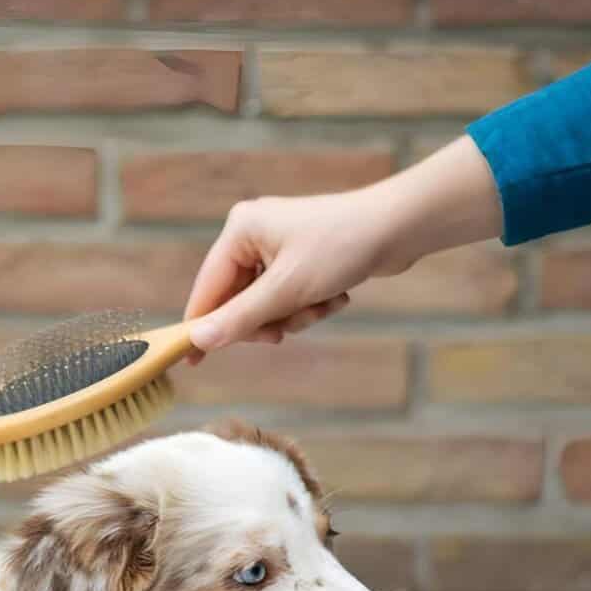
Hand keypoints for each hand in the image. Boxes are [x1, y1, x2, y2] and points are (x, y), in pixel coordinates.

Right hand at [182, 189, 392, 360]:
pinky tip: (335, 296)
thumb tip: (199, 340)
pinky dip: (310, 306)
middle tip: (283, 332)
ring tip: (322, 305)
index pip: (207, 288)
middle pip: (238, 301)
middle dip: (268, 320)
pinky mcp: (301, 258)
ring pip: (267, 305)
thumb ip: (239, 318)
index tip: (191, 362)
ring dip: (295, 315)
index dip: (201, 326)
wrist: (400, 227)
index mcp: (240, 230)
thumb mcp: (285, 290)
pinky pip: (289, 298)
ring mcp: (278, 246)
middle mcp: (254, 234)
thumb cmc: (341, 247)